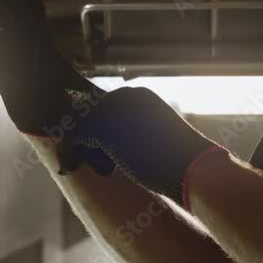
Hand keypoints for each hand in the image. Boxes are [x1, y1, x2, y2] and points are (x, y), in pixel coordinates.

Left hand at [59, 87, 229, 206]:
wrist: (194, 166)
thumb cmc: (184, 160)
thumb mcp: (159, 138)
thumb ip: (136, 133)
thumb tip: (121, 145)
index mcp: (140, 95)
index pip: (106, 104)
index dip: (95, 125)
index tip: (90, 144)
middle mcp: (124, 95)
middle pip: (88, 110)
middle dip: (81, 133)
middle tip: (75, 153)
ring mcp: (112, 108)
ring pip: (77, 121)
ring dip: (72, 142)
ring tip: (70, 161)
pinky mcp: (102, 126)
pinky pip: (73, 136)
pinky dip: (68, 152)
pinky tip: (69, 168)